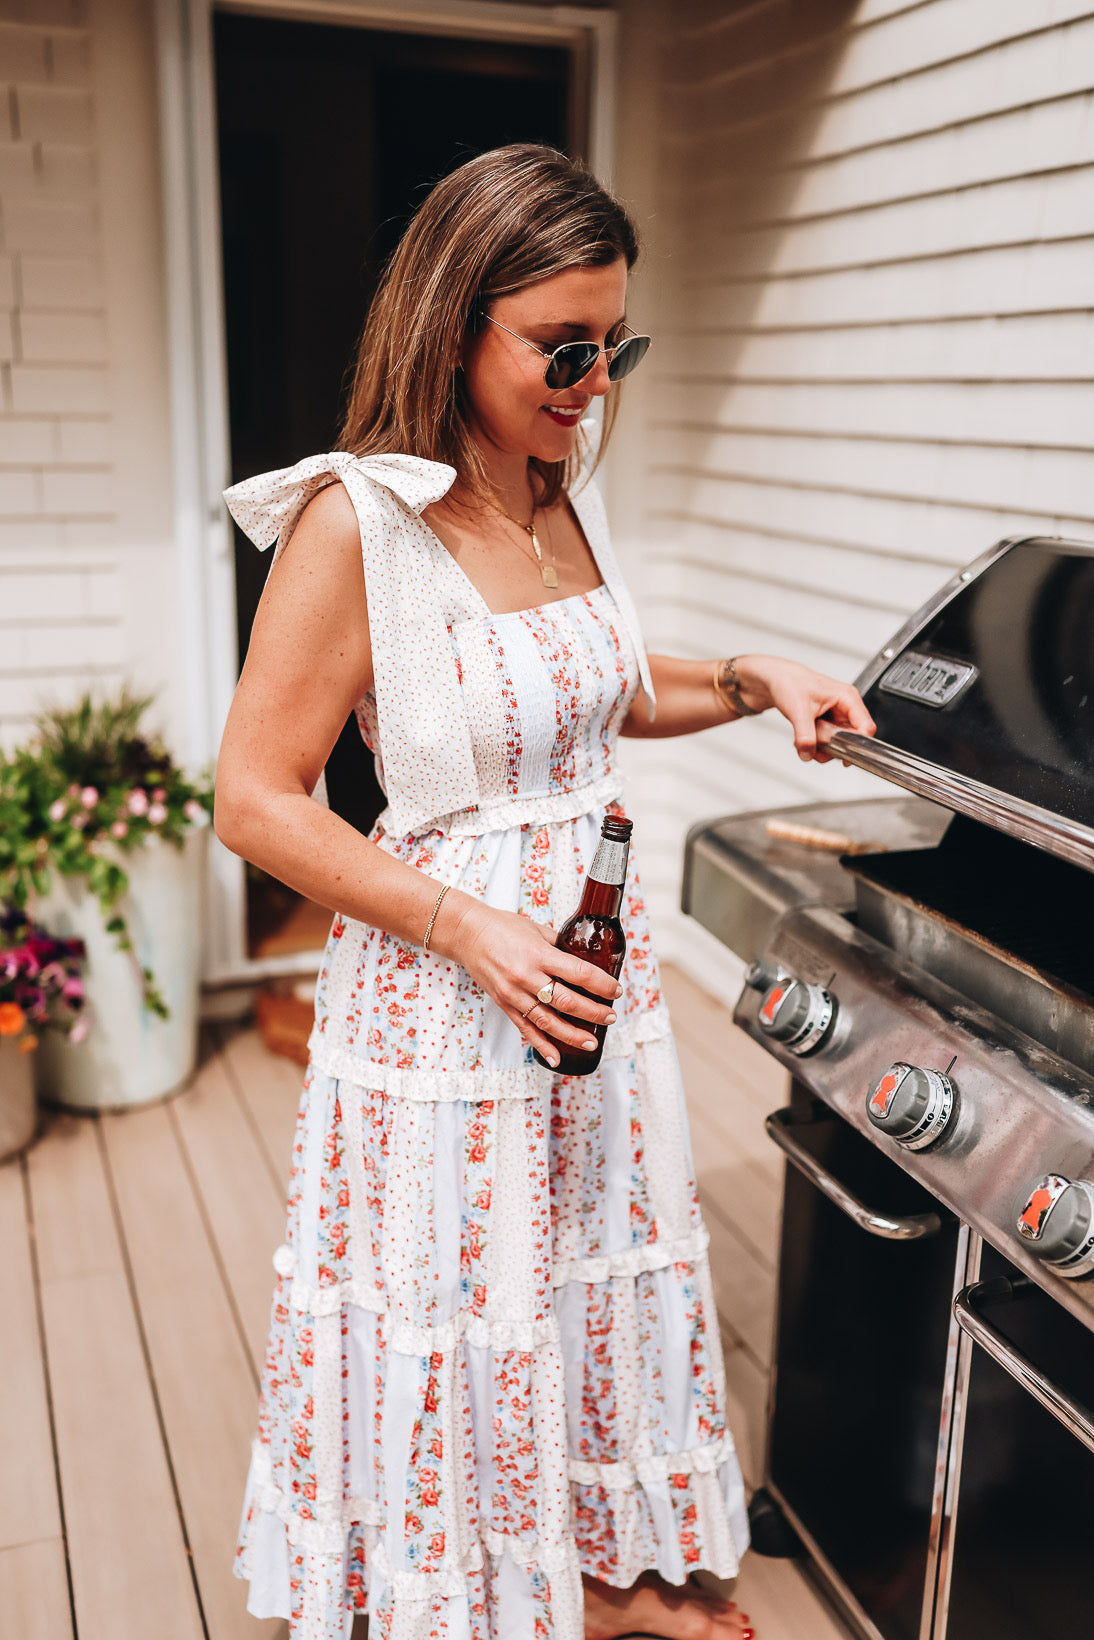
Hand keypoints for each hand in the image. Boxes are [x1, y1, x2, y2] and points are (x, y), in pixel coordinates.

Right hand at [444, 900, 620, 1067]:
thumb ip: (559, 947)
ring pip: (547, 1021)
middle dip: (593, 1012)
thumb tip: (585, 959)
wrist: (467, 934)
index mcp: (538, 954)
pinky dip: (541, 1045)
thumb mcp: (537, 930)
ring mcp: (513, 993)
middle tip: (610, 1017)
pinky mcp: (503, 1004)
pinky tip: (556, 1059)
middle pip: (567, 1001)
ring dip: (572, 1034)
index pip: (578, 973)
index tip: (616, 991)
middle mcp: (526, 976)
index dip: (601, 984)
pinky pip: (525, 1029)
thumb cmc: (503, 927)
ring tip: (591, 1042)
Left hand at [735, 654, 875, 762]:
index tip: (843, 757)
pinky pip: (829, 741)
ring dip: (822, 747)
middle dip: (833, 747)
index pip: (865, 726)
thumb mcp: (798, 710)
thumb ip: (805, 735)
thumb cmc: (790, 683)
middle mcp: (846, 706)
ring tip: (805, 738)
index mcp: (847, 697)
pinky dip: (816, 744)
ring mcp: (838, 715)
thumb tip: (808, 754)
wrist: (777, 680)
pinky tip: (804, 737)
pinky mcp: (829, 722)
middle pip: (853, 738)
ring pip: (840, 742)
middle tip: (814, 744)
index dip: (858, 744)